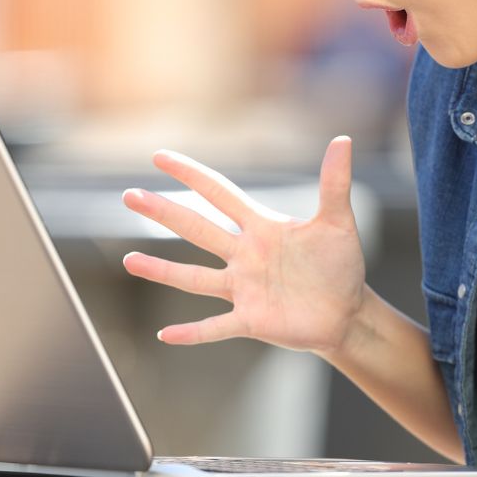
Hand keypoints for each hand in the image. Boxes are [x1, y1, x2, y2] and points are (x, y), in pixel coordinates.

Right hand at [121, 136, 367, 353]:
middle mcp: (244, 255)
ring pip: (195, 278)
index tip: (159, 157)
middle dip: (163, 212)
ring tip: (129, 261)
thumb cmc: (340, 265)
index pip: (219, 193)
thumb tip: (342, 140)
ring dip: (162, 270)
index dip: (190, 174)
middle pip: (197, 228)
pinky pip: (216, 327)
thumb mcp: (338, 222)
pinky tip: (166, 335)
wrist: (347, 313)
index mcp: (261, 227)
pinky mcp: (251, 320)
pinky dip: (192, 333)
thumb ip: (334, 184)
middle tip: (130, 196)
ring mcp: (243, 288)